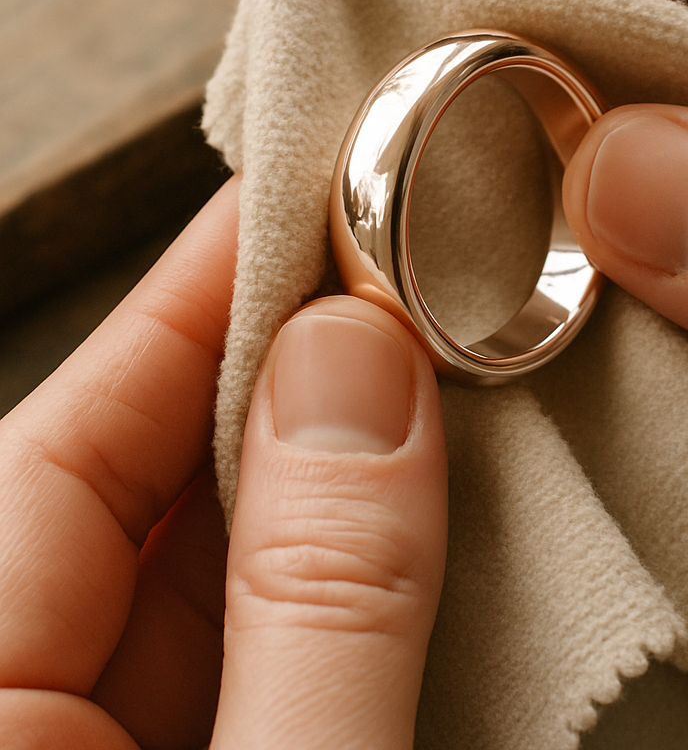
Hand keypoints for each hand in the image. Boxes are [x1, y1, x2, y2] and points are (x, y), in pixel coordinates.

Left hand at [0, 176, 447, 748]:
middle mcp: (12, 724)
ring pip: (207, 564)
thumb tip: (360, 361)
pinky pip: (253, 640)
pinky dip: (336, 567)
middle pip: (139, 493)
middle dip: (280, 378)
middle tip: (394, 278)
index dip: (192, 309)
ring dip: (325, 470)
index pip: (62, 452)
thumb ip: (322, 597)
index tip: (299, 206)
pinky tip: (412, 506)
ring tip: (429, 373)